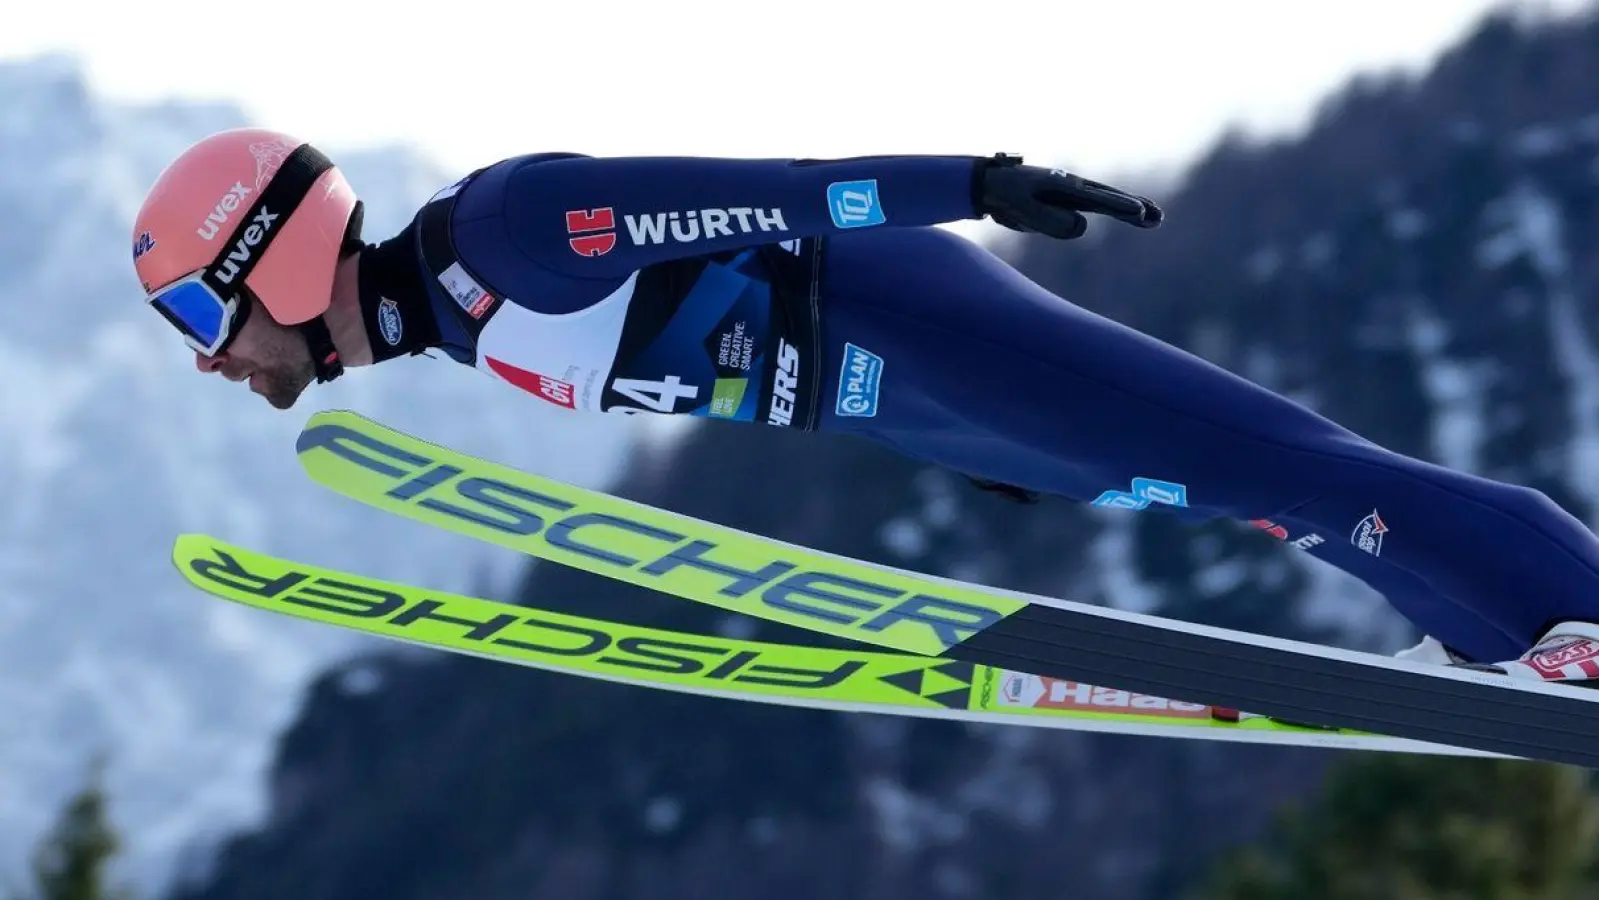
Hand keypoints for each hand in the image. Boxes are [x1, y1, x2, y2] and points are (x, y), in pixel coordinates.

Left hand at [977, 153, 1162, 238]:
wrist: (990, 186)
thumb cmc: (1005, 194)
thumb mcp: (1023, 210)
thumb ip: (1050, 221)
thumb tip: (1083, 227)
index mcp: (1063, 185)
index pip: (1096, 199)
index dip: (1118, 206)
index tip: (1138, 211)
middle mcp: (1072, 187)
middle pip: (1110, 198)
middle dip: (1134, 207)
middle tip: (1158, 217)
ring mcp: (1072, 196)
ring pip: (1108, 203)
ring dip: (1132, 210)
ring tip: (1155, 218)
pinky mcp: (1067, 206)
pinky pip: (1098, 210)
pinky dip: (1118, 210)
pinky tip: (1137, 216)